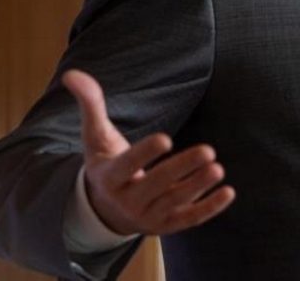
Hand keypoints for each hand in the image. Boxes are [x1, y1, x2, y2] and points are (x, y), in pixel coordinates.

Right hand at [62, 69, 234, 235]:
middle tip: (208, 150)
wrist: (106, 209)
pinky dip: (209, 208)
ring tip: (218, 168)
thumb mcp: (96, 136)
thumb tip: (72, 73)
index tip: (166, 138)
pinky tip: (228, 192)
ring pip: (174, 203)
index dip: (145, 154)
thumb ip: (90, 104)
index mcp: (109, 177)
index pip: (127, 165)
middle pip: (156, 185)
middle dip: (182, 169)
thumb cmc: (107, 162)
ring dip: (197, 187)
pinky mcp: (166, 225)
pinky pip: (189, 219)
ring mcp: (148, 216)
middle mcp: (127, 200)